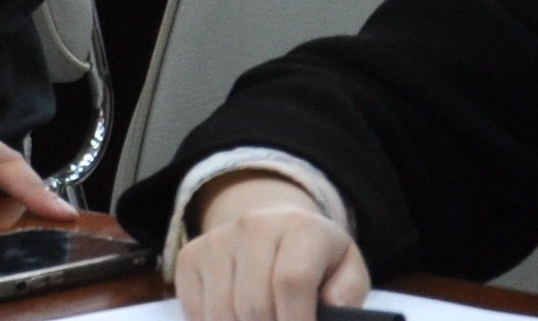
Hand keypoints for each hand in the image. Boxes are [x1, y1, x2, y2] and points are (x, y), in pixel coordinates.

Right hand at [171, 171, 371, 320]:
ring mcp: (217, 240)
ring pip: (223, 313)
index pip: (291, 281)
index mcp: (300, 227)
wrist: (272, 227)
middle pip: (254, 305)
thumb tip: (330, 309)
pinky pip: (197, 312)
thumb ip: (347, 293)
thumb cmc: (316, 260)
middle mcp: (252, 225)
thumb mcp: (346, 269)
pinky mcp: (190, 256)